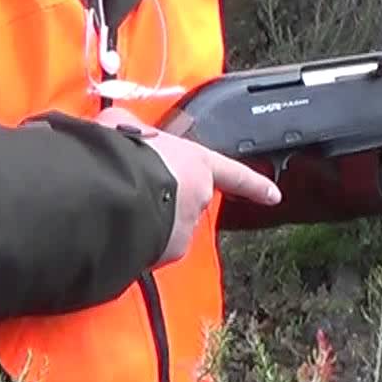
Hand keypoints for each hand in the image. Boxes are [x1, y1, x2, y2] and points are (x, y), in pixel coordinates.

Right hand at [97, 106, 280, 265]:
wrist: (108, 187)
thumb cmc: (123, 153)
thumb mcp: (126, 125)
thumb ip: (136, 132)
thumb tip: (122, 130)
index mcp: (197, 163)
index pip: (233, 173)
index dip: (254, 184)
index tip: (273, 195)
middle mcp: (197, 198)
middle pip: (185, 202)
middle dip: (163, 200)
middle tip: (133, 189)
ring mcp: (181, 229)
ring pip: (165, 228)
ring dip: (146, 220)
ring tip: (117, 205)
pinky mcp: (161, 255)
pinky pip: (147, 248)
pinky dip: (133, 241)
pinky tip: (114, 226)